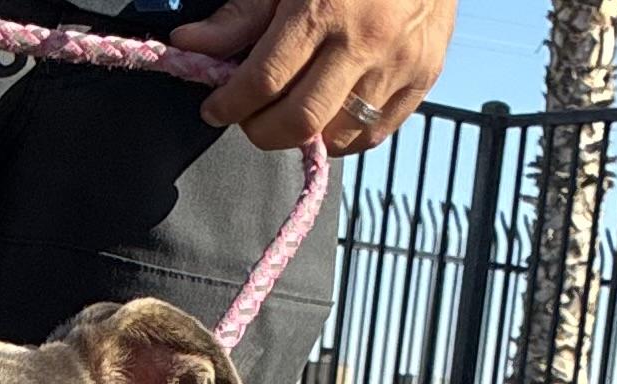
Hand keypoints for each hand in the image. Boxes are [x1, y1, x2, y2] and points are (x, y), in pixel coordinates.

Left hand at [171, 0, 457, 154]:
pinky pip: (373, 134)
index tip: (215, 107)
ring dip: (303, 134)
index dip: (229, 104)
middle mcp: (366, 41)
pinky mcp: (425, 77)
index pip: (264, 81)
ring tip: (292, 106)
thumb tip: (192, 44)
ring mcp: (399, 63)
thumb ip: (242, 13)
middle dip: (261, 130)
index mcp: (326, 7)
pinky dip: (343, 134)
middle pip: (299, 122)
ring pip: (336, 136)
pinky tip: (329, 109)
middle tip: (250, 116)